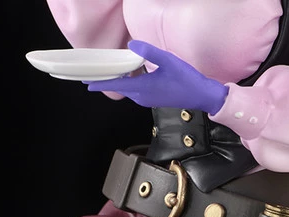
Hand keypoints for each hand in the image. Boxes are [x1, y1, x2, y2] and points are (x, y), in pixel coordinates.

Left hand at [86, 40, 228, 114]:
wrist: (201, 96)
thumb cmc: (187, 80)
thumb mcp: (169, 61)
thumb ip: (149, 52)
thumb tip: (132, 44)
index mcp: (143, 88)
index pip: (116, 85)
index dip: (100, 84)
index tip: (87, 83)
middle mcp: (142, 96)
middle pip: (119, 88)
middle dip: (107, 80)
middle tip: (98, 71)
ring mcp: (147, 100)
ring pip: (128, 89)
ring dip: (119, 81)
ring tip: (111, 71)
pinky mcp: (153, 100)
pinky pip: (136, 91)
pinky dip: (129, 83)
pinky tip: (131, 74)